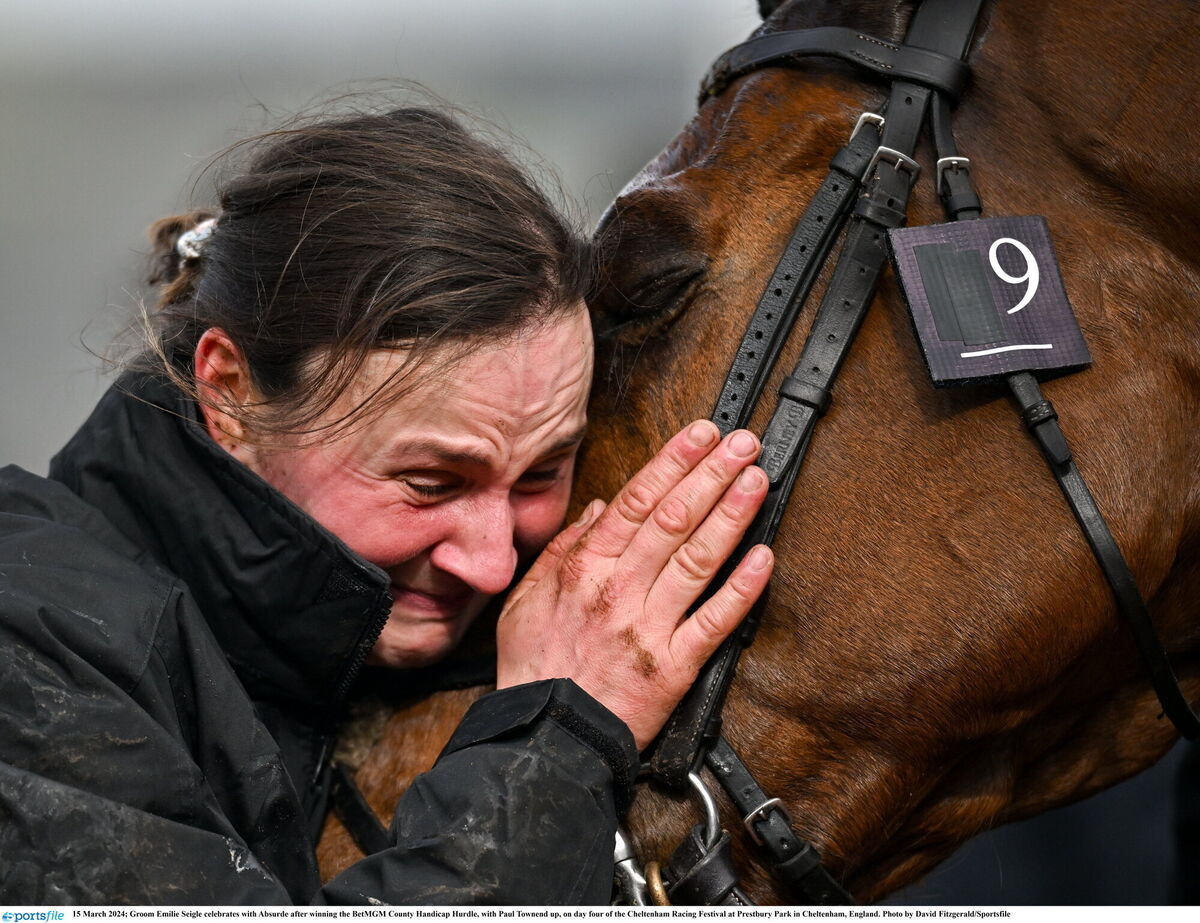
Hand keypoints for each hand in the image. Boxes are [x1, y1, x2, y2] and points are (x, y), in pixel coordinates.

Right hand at [495, 420, 772, 749]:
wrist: (547, 738)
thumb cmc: (536, 670)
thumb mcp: (527, 600)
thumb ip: (563, 550)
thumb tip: (599, 510)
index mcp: (584, 569)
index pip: (637, 502)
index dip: (673, 462)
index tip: (699, 435)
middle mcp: (619, 590)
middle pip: (673, 519)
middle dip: (711, 474)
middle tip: (742, 445)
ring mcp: (649, 626)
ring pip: (697, 559)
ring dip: (731, 516)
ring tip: (756, 482)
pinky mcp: (674, 665)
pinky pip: (714, 621)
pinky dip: (742, 589)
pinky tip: (763, 558)